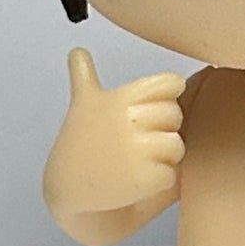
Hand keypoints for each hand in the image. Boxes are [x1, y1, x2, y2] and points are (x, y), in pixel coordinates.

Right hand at [42, 48, 185, 217]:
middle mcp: (128, 118)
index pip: (170, 84)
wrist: (68, 194)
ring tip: (132, 163)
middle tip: (132, 144)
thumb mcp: (82, 105)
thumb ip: (84, 75)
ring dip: (161, 158)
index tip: (145, 114)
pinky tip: (132, 182)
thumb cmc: (80, 148)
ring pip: (177, 146)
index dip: (164, 99)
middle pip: (175, 116)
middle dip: (160, 130)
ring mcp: (137, 148)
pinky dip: (158, 183)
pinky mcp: (146, 178)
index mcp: (120, 97)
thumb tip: (76, 51)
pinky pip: (172, 175)